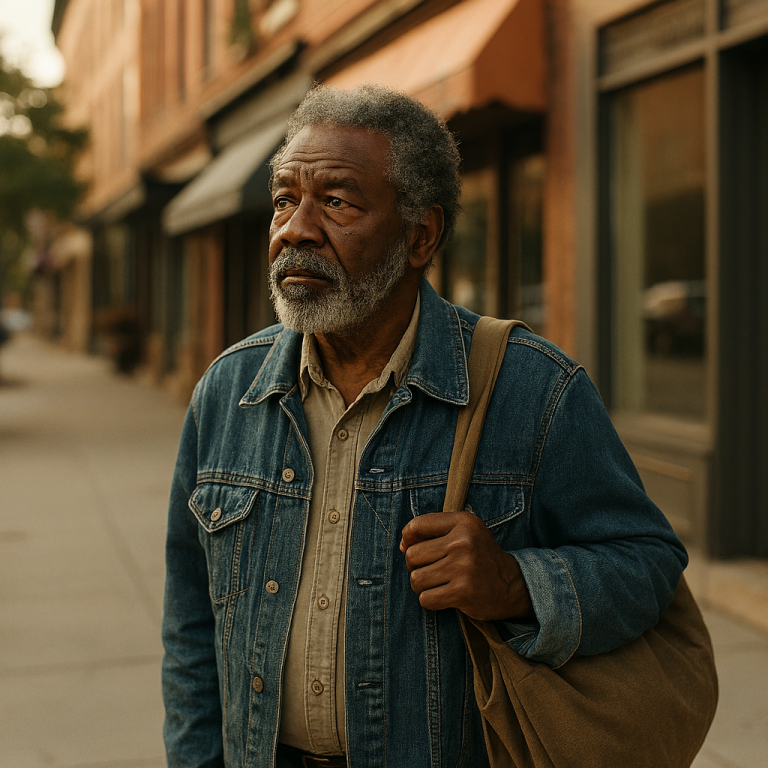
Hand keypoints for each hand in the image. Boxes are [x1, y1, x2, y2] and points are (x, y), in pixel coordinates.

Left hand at [400, 511, 533, 621]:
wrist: (512, 585)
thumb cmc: (479, 556)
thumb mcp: (464, 532)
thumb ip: (433, 531)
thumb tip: (402, 545)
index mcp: (463, 522)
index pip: (417, 525)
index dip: (408, 538)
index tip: (413, 546)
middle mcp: (464, 542)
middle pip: (412, 555)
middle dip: (416, 566)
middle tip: (432, 569)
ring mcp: (463, 567)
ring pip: (416, 579)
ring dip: (422, 585)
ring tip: (437, 583)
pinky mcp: (463, 592)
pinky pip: (426, 598)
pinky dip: (430, 600)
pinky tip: (445, 595)